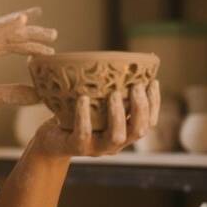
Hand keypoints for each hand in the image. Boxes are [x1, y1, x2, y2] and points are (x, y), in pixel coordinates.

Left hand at [31, 80, 160, 158]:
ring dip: (118, 115)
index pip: (148, 122)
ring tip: (115, 94)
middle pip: (138, 131)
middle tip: (136, 86)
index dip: (154, 103)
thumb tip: (120, 59)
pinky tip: (83, 99)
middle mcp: (114, 143)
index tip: (153, 82)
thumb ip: (108, 91)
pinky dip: (84, 116)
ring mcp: (96, 148)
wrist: (51, 140)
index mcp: (124, 131)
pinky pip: (83, 134)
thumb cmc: (75, 117)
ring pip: (116, 137)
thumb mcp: (95, 105)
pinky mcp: (77, 147)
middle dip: (140, 108)